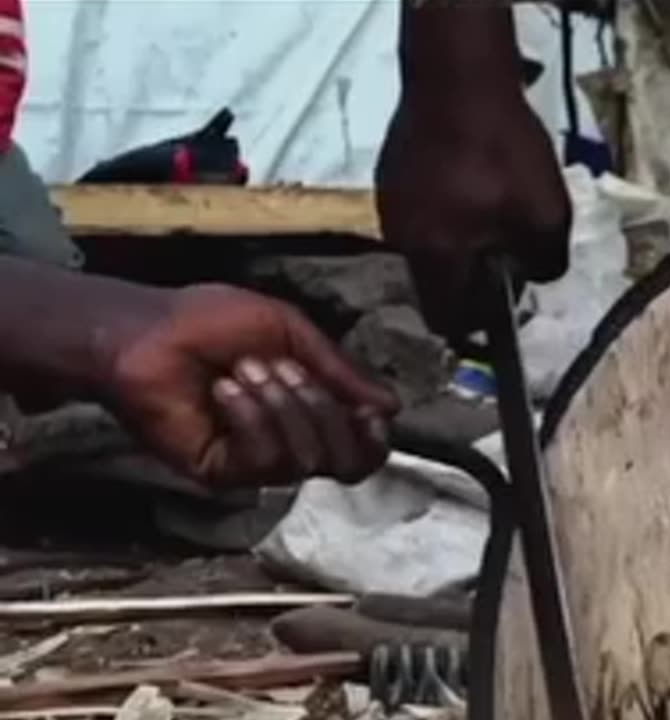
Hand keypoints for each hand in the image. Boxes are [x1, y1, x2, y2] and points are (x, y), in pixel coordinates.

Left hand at [96, 284, 399, 486]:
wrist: (147, 331)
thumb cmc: (210, 321)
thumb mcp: (292, 331)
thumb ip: (341, 370)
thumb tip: (392, 405)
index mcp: (312, 409)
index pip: (363, 447)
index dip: (375, 436)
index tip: (373, 411)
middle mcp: (291, 441)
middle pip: (347, 461)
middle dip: (324, 408)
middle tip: (286, 368)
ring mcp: (256, 461)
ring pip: (307, 460)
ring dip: (282, 406)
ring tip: (247, 370)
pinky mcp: (222, 471)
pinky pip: (264, 461)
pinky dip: (252, 418)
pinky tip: (225, 391)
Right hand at [375, 93, 569, 340]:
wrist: (458, 76)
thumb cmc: (503, 151)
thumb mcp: (547, 214)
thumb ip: (545, 262)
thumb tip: (534, 278)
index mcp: (434, 256)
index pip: (445, 321)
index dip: (476, 328)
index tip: (501, 314)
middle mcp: (402, 238)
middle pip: (437, 284)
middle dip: (472, 281)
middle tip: (508, 257)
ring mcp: (391, 203)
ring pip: (429, 246)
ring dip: (460, 243)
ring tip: (494, 214)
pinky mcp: (392, 173)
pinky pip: (423, 211)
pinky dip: (447, 212)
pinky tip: (474, 184)